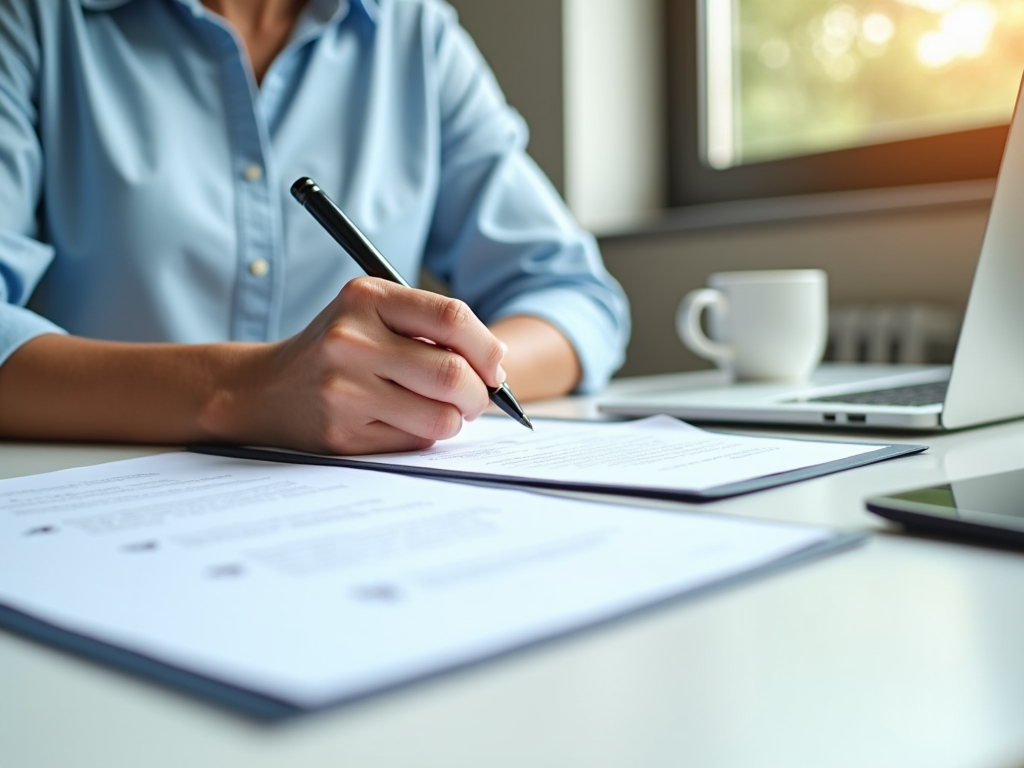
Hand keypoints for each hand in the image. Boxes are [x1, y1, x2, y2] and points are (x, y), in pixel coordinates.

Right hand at [222, 277, 506, 453]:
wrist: (265, 388)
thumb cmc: (336, 348)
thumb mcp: (372, 313)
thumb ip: (429, 325)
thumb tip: (496, 363)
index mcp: (366, 298)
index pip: (452, 318)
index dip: (486, 348)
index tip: (494, 367)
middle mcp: (350, 340)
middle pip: (451, 373)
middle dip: (478, 394)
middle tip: (476, 399)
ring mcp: (343, 390)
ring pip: (440, 417)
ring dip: (455, 420)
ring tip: (442, 412)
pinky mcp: (341, 434)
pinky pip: (413, 442)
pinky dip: (423, 436)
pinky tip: (403, 422)